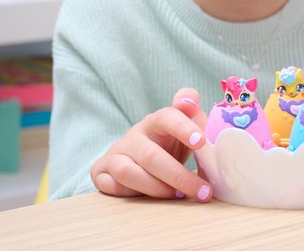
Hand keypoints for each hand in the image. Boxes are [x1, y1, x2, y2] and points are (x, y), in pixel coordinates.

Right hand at [90, 88, 211, 201]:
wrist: (141, 158)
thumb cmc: (169, 142)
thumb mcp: (187, 126)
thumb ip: (194, 113)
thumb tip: (191, 102)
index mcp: (156, 121)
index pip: (166, 117)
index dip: (183, 127)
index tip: (201, 141)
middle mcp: (134, 135)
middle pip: (150, 155)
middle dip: (178, 176)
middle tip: (203, 191)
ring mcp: (116, 153)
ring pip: (128, 172)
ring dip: (156, 188)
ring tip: (179, 196)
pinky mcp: (101, 172)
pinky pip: (110, 186)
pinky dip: (132, 194)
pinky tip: (152, 200)